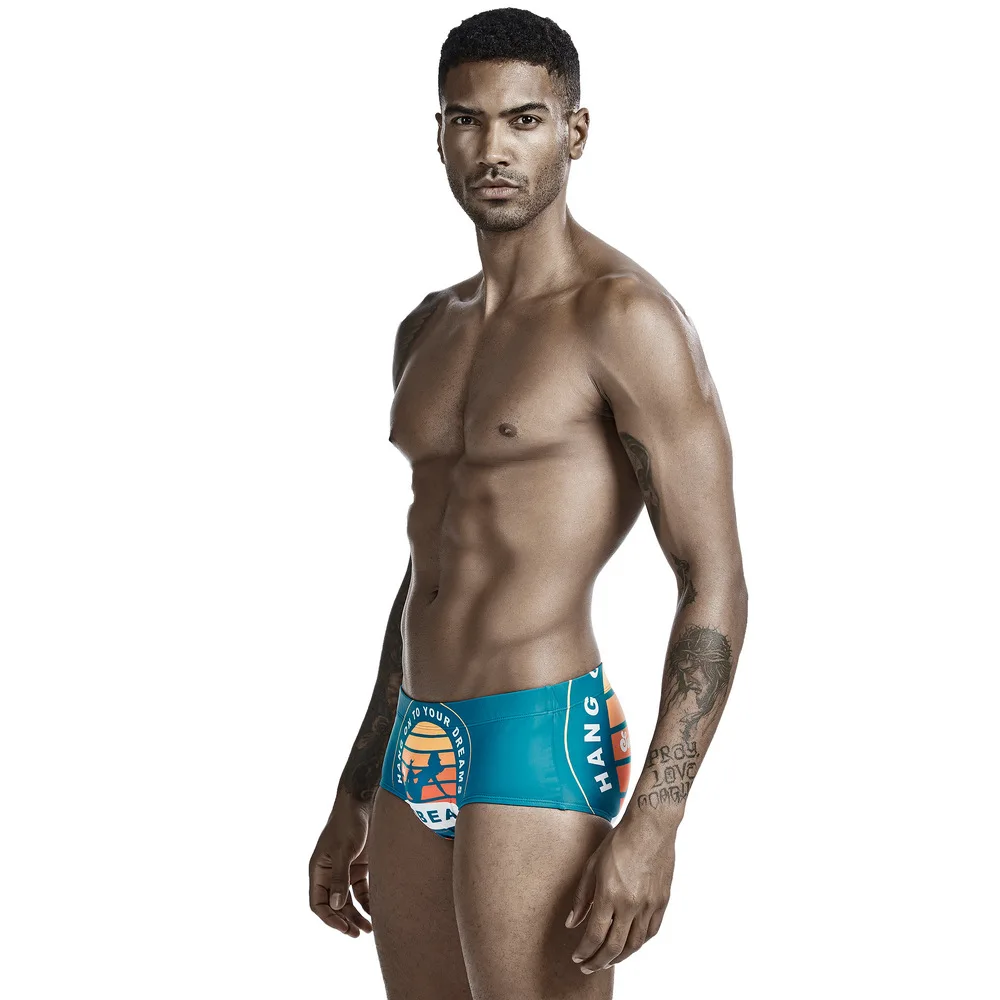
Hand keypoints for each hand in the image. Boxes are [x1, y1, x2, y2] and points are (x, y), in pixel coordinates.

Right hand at [308, 793, 373, 935]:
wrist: (363, 802)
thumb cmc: (348, 823)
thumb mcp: (343, 851)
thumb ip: (340, 878)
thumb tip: (336, 905)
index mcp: (318, 870)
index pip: (318, 902)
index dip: (329, 918)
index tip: (343, 928)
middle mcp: (329, 873)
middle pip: (335, 905)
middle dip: (345, 920)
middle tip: (357, 934)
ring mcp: (345, 870)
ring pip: (349, 900)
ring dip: (357, 914)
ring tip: (369, 929)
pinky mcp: (360, 866)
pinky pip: (361, 890)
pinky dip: (368, 901)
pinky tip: (377, 911)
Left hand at [564, 818, 674, 972]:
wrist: (650, 827)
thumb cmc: (618, 842)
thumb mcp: (592, 866)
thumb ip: (581, 898)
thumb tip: (572, 924)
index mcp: (609, 895)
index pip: (595, 935)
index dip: (584, 951)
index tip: (577, 957)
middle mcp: (630, 905)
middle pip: (614, 947)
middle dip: (599, 961)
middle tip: (588, 966)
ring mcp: (649, 905)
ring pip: (634, 945)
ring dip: (619, 957)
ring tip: (607, 959)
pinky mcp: (662, 902)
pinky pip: (650, 932)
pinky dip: (638, 944)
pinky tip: (629, 944)